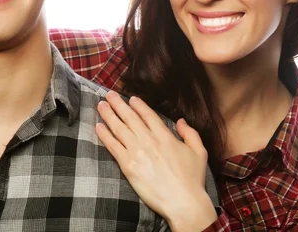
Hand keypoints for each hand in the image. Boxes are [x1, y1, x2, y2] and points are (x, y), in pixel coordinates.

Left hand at [96, 91, 217, 231]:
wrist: (183, 201)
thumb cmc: (192, 179)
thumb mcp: (199, 152)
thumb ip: (190, 133)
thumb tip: (180, 121)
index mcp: (165, 136)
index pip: (148, 115)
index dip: (138, 105)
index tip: (131, 98)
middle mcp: (149, 140)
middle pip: (129, 117)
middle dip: (118, 104)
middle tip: (109, 94)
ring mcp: (137, 152)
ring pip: (119, 128)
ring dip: (108, 115)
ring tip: (101, 105)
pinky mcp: (128, 165)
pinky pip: (113, 146)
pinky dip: (104, 135)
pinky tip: (98, 126)